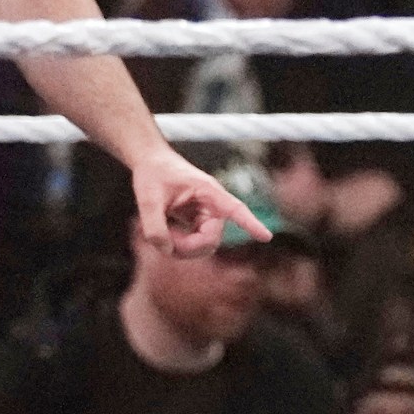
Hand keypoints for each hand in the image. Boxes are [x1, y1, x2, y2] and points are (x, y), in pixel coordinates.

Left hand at [131, 150, 268, 258]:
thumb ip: (154, 226)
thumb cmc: (152, 173)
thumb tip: (167, 250)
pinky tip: (163, 233)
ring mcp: (206, 217)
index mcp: (208, 192)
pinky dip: (177, 245)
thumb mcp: (146, 198)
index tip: (266, 237)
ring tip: (159, 232)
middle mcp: (213, 206)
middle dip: (189, 246)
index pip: (234, 209)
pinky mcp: (198, 225)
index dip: (250, 223)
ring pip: (203, 246)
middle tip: (162, 240)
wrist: (151, 163)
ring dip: (182, 247)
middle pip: (212, 239)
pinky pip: (194, 245)